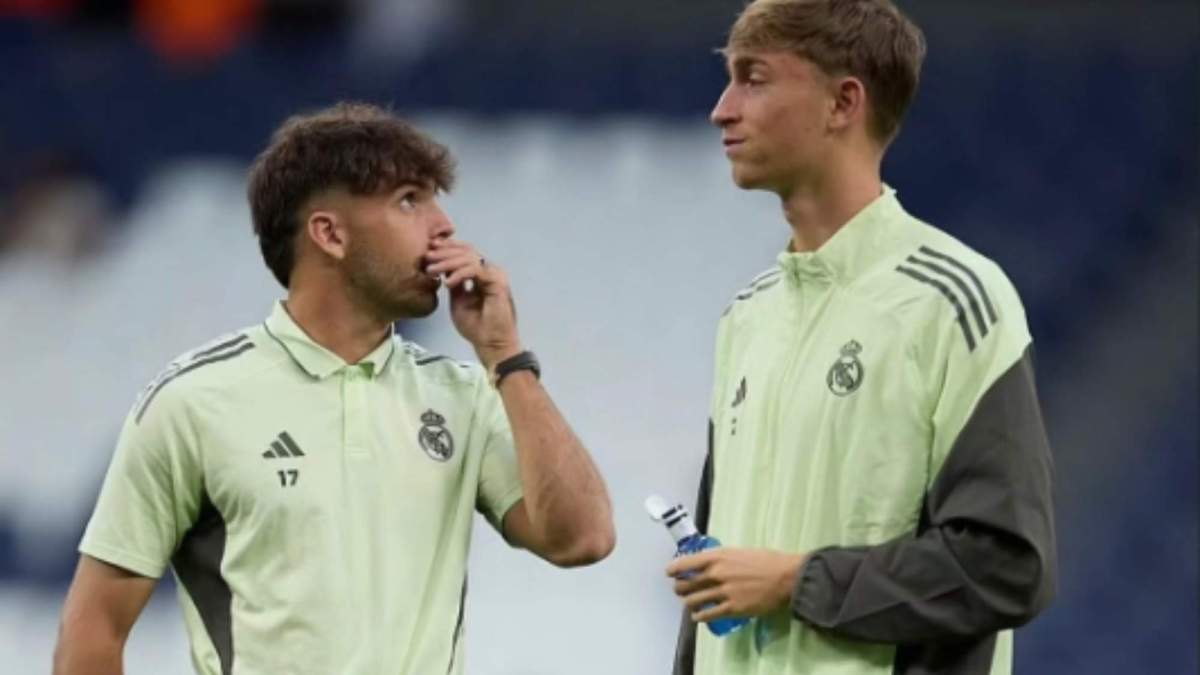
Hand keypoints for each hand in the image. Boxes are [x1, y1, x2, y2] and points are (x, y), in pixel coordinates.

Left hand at [424, 239, 520, 368]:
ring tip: (432, 270)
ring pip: (469, 258)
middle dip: (444, 251)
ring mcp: (495, 275)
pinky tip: (448, 282)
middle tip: (428, 256)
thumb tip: (443, 270)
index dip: (447, 248)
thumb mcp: (458, 300)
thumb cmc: (477, 327)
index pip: (465, 253)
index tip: (429, 250)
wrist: (491, 343)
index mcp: (482, 274)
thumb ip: (454, 284)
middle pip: (467, 251)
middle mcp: (490, 271)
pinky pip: (475, 270)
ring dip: (447, 262)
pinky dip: (459, 274)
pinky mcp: (497, 282)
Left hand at [666, 548, 805, 622]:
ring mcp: (723, 592)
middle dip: (679, 588)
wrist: (786, 577)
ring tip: (690, 603)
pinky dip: (699, 616)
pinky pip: (708, 614)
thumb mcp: (739, 551)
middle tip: (680, 590)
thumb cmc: (766, 560)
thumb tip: (709, 563)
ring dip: (689, 602)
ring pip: (693, 601)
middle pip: (686, 584)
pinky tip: (698, 616)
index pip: (685, 563)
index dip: (673, 569)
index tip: (669, 573)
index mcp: (717, 557)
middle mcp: (716, 574)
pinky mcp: (732, 609)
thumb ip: (721, 558)